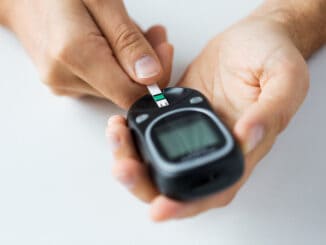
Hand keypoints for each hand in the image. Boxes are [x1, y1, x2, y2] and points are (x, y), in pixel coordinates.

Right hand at [4, 0, 172, 107]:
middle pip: (125, 91)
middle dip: (147, 64)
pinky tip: (112, 42)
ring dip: (131, 62)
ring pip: (116, 86)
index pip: (130, 94)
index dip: (156, 79)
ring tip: (129, 31)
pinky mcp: (65, 84)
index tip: (164, 52)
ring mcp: (63, 84)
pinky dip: (116, 65)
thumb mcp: (102, 0)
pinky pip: (103, 82)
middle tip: (154, 34)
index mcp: (74, 54)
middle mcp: (65, 77)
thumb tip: (150, 76)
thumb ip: (127, 41)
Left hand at [106, 16, 308, 220]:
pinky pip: (151, 126)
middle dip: (143, 181)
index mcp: (241, 150)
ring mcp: (192, 129)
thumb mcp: (285, 78)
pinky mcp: (177, 110)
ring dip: (130, 153)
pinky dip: (132, 125)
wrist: (252, 36)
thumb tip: (247, 137)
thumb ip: (271, 111)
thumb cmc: (272, 56)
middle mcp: (213, 145)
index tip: (158, 209)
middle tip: (122, 165)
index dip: (184, 206)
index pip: (212, 191)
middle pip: (174, 181)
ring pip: (156, 156)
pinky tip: (122, 116)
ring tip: (116, 131)